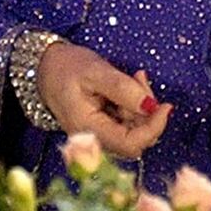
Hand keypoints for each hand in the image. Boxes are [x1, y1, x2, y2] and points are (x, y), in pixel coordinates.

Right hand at [36, 43, 172, 159]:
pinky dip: (135, 104)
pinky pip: (128, 122)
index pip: (131, 144)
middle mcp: (95, 139)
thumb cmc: (65, 67)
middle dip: (147, 112)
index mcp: (89, 129)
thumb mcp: (94, 71)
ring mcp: (100, 135)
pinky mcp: (105, 127)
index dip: (153, 128)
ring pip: (135, 130)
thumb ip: (123, 89)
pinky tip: (129, 84)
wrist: (44, 66)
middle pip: (136, 138)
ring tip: (134, 77)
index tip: (165, 105)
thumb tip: (151, 106)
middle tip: (139, 80)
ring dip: (142, 106)